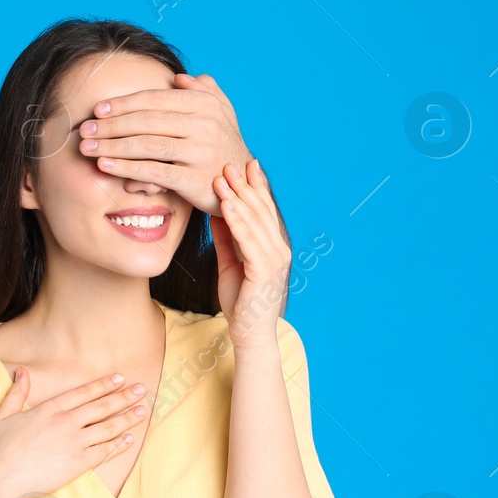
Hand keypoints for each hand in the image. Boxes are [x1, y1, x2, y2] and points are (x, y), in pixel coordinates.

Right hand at [0, 368, 150, 497]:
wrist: (0, 481)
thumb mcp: (3, 416)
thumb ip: (16, 393)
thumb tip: (22, 372)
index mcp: (49, 409)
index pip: (83, 393)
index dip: (104, 385)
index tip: (120, 378)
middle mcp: (65, 422)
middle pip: (101, 407)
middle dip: (124, 397)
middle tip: (142, 390)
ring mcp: (74, 443)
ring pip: (108, 428)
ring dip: (128, 418)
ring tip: (143, 411)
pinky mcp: (78, 464)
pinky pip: (104, 451)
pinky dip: (119, 444)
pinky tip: (131, 438)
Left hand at [79, 72, 251, 214]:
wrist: (245, 184)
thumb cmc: (224, 145)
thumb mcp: (221, 113)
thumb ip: (203, 91)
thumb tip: (179, 78)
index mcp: (206, 104)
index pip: (156, 99)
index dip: (123, 103)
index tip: (97, 109)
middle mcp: (205, 125)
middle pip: (147, 121)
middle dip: (111, 125)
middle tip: (84, 130)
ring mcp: (202, 152)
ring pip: (147, 145)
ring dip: (112, 146)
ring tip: (87, 148)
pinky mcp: (196, 179)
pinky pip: (155, 172)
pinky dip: (127, 168)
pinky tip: (106, 166)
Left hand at [210, 158, 289, 347]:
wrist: (249, 335)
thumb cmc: (240, 301)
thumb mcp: (229, 261)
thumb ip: (226, 237)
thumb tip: (217, 209)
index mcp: (273, 246)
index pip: (264, 210)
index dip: (254, 186)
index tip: (241, 164)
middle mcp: (279, 249)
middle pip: (261, 210)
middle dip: (244, 185)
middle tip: (228, 163)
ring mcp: (274, 260)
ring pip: (255, 222)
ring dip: (237, 197)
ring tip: (222, 178)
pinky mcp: (264, 272)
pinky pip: (248, 241)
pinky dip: (237, 221)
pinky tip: (226, 205)